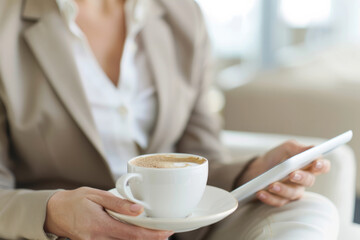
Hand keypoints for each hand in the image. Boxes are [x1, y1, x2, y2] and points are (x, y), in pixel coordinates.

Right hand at [44, 187, 172, 239]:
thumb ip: (118, 203)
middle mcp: (98, 239)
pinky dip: (128, 239)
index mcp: (100, 225)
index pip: (133, 234)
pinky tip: (138, 233)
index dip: (152, 235)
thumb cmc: (74, 200)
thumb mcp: (96, 195)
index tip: (167, 232)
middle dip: (151, 239)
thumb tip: (138, 210)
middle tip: (166, 232)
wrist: (54, 212)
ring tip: (155, 232)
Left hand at [238, 140, 330, 206]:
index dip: (322, 165)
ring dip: (282, 189)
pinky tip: (260, 192)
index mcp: (307, 165)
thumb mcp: (285, 148)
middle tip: (292, 174)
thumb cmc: (276, 157)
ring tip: (271, 185)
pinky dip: (269, 197)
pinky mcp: (281, 200)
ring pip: (293, 193)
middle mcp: (303, 180)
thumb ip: (297, 148)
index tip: (316, 163)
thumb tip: (310, 149)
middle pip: (309, 181)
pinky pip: (278, 201)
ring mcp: (293, 191)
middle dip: (301, 177)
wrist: (258, 169)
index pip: (322, 166)